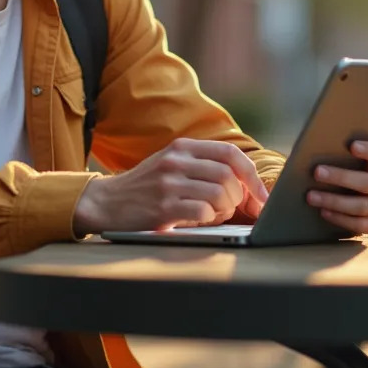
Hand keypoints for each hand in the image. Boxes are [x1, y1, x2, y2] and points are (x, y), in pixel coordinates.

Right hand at [74, 139, 269, 235]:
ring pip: (219, 194)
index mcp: (182, 147)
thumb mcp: (171, 164)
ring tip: (214, 213)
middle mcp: (176, 160)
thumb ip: (203, 167)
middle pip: (229, 175)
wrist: (105, 202)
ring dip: (225, 209)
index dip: (251, 175)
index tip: (261, 195)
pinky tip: (198, 219)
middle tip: (234, 208)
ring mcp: (168, 182)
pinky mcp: (163, 207)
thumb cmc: (146, 187)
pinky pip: (203, 211)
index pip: (230, 153)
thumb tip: (247, 186)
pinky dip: (209, 219)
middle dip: (240, 196)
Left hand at [306, 140, 367, 235]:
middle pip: (366, 182)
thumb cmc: (337, 171)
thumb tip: (314, 151)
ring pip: (360, 205)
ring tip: (311, 196)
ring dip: (334, 201)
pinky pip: (358, 224)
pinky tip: (323, 211)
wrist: (337, 198)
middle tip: (317, 172)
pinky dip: (339, 218)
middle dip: (340, 177)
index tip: (352, 146)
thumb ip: (336, 155)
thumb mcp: (340, 162)